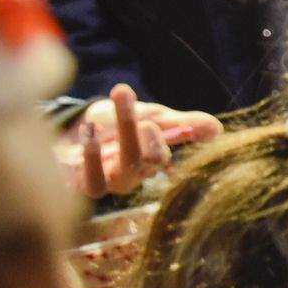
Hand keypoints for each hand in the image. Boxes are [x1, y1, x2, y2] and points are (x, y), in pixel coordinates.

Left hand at [62, 84, 220, 200]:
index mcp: (148, 162)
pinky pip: (85, 183)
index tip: (148, 121)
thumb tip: (217, 128)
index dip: (156, 142)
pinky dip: (86, 160)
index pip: (159, 158)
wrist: (70, 131)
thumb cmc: (114, 126)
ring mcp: (100, 182)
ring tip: (94, 125)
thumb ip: (181, 124)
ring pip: (113, 177)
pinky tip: (84, 134)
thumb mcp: (150, 117)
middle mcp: (127, 177)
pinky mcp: (73, 184)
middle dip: (132, 132)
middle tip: (121, 104)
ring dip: (102, 151)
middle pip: (138, 163)